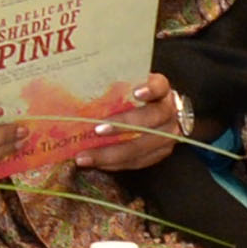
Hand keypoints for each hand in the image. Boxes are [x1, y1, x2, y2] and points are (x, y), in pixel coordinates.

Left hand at [61, 74, 184, 173]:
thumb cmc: (134, 94)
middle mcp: (170, 111)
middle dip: (123, 125)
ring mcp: (169, 134)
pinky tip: (97, 164)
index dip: (149, 89)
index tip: (135, 92)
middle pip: (152, 118)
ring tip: (86, 157)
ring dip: (112, 154)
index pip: (159, 86)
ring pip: (144, 146)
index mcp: (162, 89)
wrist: (160, 110)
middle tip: (97, 130)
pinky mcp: (163, 152)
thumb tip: (76, 83)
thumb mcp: (128, 84)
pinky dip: (117, 164)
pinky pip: (140, 161)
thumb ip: (114, 85)